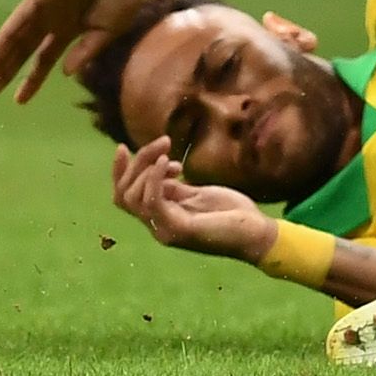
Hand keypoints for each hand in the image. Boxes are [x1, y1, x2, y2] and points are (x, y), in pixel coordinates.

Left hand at [0, 0, 155, 102]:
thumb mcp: (107, 31)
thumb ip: (87, 51)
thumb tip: (65, 73)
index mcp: (69, 31)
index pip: (43, 60)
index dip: (31, 81)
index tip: (18, 101)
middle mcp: (51, 20)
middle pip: (22, 51)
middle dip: (4, 73)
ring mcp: (45, 7)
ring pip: (16, 37)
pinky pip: (21, 17)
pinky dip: (7, 35)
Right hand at [111, 136, 273, 260]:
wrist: (257, 233)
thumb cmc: (232, 213)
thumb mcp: (198, 194)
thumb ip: (175, 187)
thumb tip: (157, 167)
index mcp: (161, 217)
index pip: (124, 197)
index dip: (119, 173)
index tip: (122, 147)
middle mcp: (158, 225)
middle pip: (124, 194)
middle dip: (137, 163)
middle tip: (164, 142)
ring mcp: (166, 230)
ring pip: (133, 197)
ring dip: (147, 167)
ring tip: (171, 152)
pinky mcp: (178, 229)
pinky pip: (153, 202)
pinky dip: (155, 179)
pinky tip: (168, 163)